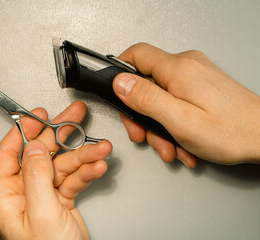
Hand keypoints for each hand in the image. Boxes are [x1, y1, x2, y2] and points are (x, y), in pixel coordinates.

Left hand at [0, 101, 111, 239]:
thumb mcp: (42, 213)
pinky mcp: (60, 200)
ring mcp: (43, 195)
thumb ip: (36, 177)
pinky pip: (73, 179)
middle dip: (62, 136)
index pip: (10, 153)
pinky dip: (87, 172)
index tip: (40, 115)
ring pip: (62, 166)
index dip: (26, 131)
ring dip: (84, 157)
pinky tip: (98, 166)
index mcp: (5, 195)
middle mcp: (22, 192)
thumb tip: (34, 148)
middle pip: (41, 154)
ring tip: (100, 149)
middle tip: (75, 118)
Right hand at [112, 43, 259, 165]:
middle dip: (142, 114)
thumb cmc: (230, 131)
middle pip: (146, 82)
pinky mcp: (201, 87)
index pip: (136, 54)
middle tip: (145, 135)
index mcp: (178, 69)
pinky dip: (173, 123)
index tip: (117, 94)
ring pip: (160, 96)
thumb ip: (146, 98)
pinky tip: (181, 142)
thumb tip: (120, 83)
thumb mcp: (178, 120)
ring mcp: (195, 76)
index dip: (120, 73)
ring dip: (159, 125)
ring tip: (171, 146)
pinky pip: (176, 101)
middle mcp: (187, 66)